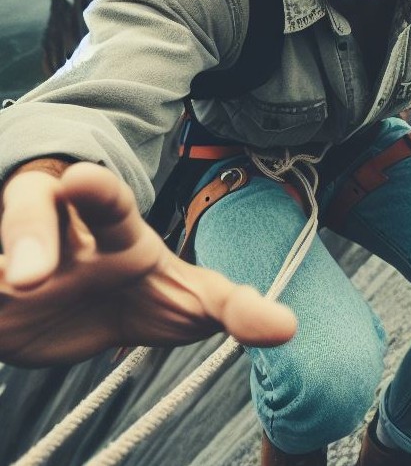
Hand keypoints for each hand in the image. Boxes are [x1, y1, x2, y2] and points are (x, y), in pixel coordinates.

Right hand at [0, 162, 296, 365]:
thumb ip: (232, 306)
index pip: (108, 207)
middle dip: (30, 221)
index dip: (95, 193)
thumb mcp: (186, 299)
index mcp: (115, 233)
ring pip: (7, 239)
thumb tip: (288, 326)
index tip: (76, 180)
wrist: (59, 311)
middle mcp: (57, 235)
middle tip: (33, 242)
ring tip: (15, 287)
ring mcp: (16, 262)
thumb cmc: (132, 293)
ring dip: (8, 258)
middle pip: (34, 211)